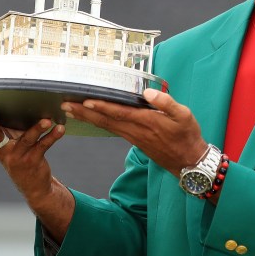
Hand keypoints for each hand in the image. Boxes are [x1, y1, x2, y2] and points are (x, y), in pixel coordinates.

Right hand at [0, 113, 75, 241]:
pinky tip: (60, 129)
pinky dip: (53, 136)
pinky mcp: (33, 160)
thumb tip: (5, 105)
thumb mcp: (11, 146)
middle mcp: (5, 151)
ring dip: (37, 129)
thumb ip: (6, 130)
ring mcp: (19, 157)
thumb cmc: (22, 158)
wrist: (34, 187)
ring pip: (27, 139)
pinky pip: (44, 146)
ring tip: (46, 120)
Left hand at [63, 89, 207, 176]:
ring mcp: (133, 137)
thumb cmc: (188, 136)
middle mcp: (136, 130)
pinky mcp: (134, 140)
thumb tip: (148, 93)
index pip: (119, 113)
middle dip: (84, 113)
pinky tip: (91, 119)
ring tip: (71, 110)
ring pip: (106, 126)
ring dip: (87, 118)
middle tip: (65, 105)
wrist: (189, 162)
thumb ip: (166, 102)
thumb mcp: (184, 116)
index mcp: (147, 122)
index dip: (101, 107)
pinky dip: (99, 123)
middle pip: (105, 120)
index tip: (85, 101)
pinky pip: (112, 130)